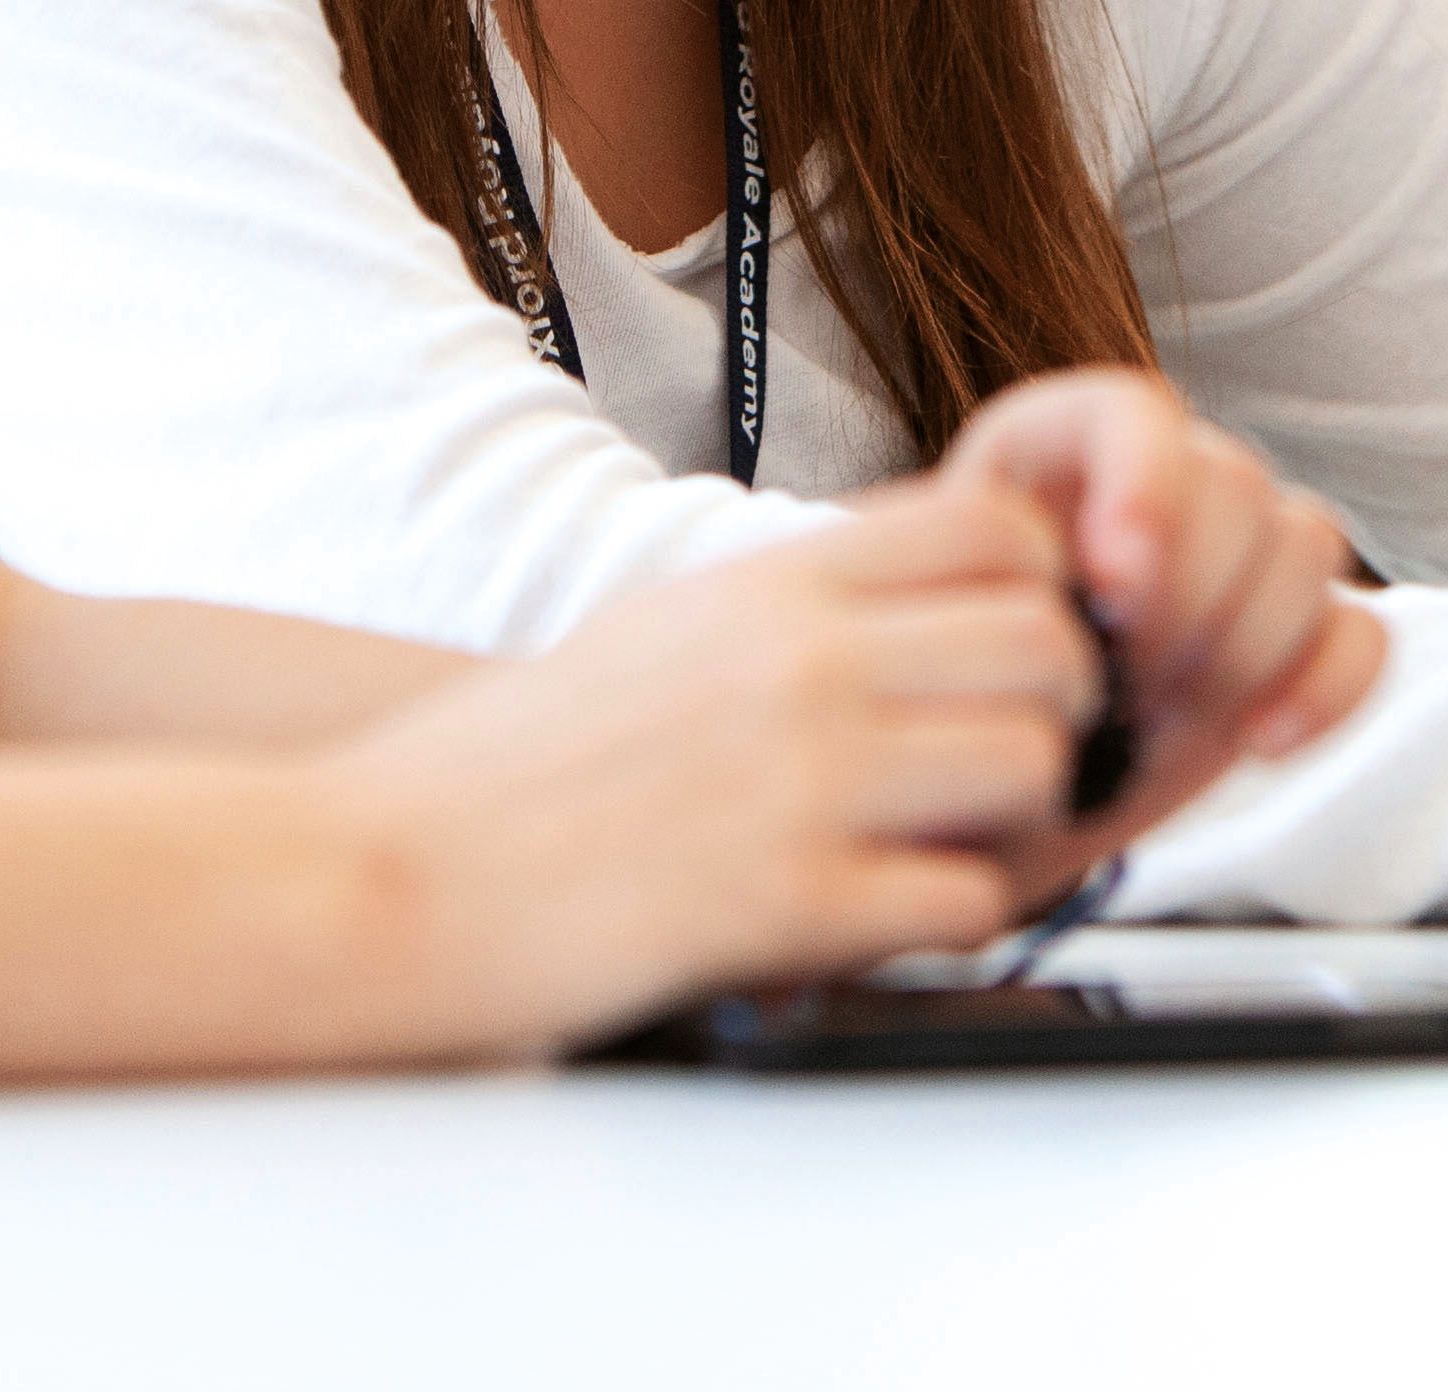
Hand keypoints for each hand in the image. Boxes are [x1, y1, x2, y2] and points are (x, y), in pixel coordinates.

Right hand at [316, 479, 1095, 1052]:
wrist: (394, 870)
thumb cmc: (521, 763)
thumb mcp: (670, 624)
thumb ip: (805, 604)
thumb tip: (937, 602)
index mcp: (771, 582)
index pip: (1003, 528)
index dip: (1047, 590)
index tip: (1011, 649)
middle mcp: (800, 663)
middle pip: (1049, 646)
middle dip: (1054, 714)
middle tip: (999, 764)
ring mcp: (801, 782)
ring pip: (1031, 767)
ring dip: (1014, 823)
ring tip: (942, 844)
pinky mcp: (788, 907)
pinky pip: (966, 904)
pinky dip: (949, 920)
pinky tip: (886, 916)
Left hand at [936, 368, 1383, 858]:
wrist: (969, 802)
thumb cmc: (933, 710)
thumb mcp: (925, 635)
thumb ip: (988, 587)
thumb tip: (1090, 586)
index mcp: (1055, 454)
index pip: (1135, 411)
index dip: (1146, 485)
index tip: (1114, 585)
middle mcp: (1158, 487)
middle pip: (1236, 483)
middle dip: (1190, 598)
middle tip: (1122, 684)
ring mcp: (1235, 563)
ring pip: (1304, 545)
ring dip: (1242, 648)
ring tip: (1156, 721)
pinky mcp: (1290, 645)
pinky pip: (1360, 631)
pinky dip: (1327, 686)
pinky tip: (1259, 741)